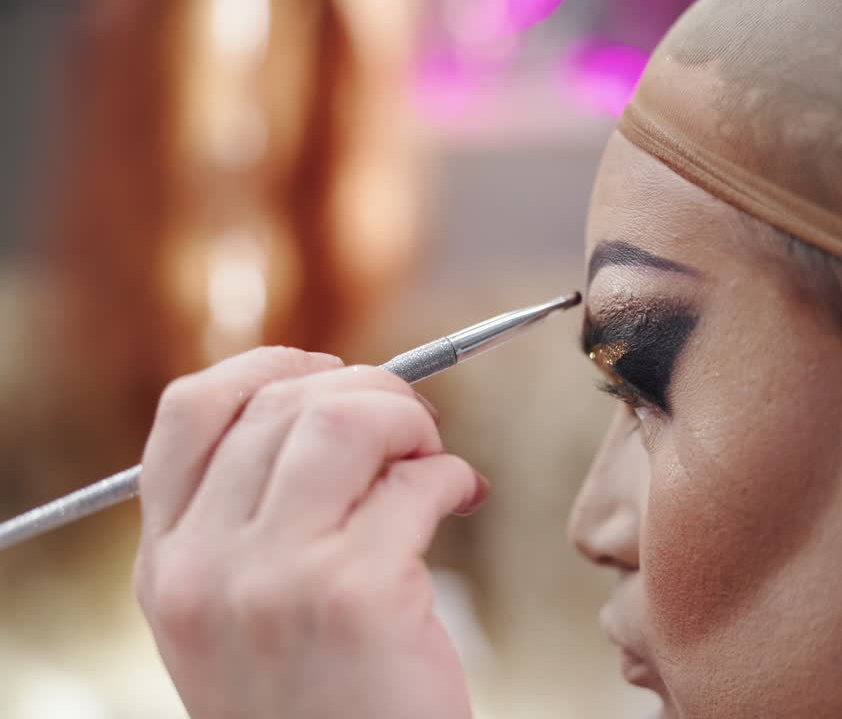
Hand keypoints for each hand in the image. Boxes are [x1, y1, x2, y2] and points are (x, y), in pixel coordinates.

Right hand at [132, 347, 486, 718]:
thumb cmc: (318, 705)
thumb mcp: (241, 618)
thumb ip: (252, 523)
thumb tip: (329, 406)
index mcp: (168, 565)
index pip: (191, 410)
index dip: (269, 367)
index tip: (330, 372)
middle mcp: (206, 567)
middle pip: (280, 403)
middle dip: (367, 392)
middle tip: (412, 427)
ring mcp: (275, 579)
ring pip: (343, 421)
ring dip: (407, 420)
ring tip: (432, 458)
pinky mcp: (357, 594)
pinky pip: (417, 482)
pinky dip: (453, 476)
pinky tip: (462, 502)